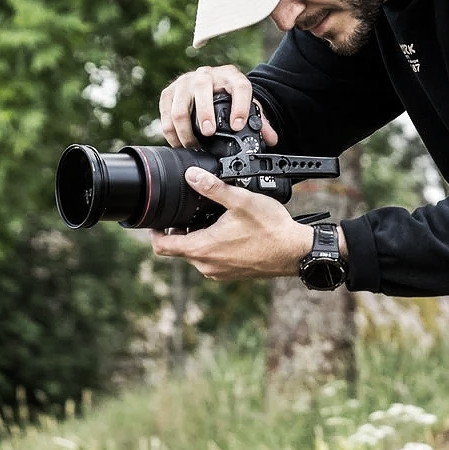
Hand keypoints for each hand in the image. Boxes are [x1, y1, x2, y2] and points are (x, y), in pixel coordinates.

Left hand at [151, 168, 314, 280]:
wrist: (295, 252)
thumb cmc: (271, 228)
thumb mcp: (240, 201)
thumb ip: (212, 188)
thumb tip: (191, 176)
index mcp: (202, 249)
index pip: (162, 247)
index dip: (153, 232)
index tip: (157, 220)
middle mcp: (206, 266)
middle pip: (178, 249)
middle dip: (179, 231)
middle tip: (189, 211)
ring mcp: (218, 273)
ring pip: (196, 254)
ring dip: (197, 238)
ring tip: (211, 219)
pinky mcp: (230, 274)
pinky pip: (211, 260)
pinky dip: (211, 246)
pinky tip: (226, 231)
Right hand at [159, 65, 277, 147]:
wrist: (210, 84)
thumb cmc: (229, 97)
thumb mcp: (246, 105)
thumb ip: (259, 122)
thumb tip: (271, 139)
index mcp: (231, 77)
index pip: (239, 86)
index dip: (240, 106)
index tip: (238, 125)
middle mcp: (207, 75)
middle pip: (202, 88)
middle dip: (204, 112)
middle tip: (208, 133)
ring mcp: (185, 82)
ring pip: (180, 105)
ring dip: (185, 128)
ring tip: (193, 145)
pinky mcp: (169, 92)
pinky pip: (166, 113)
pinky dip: (171, 131)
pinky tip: (179, 143)